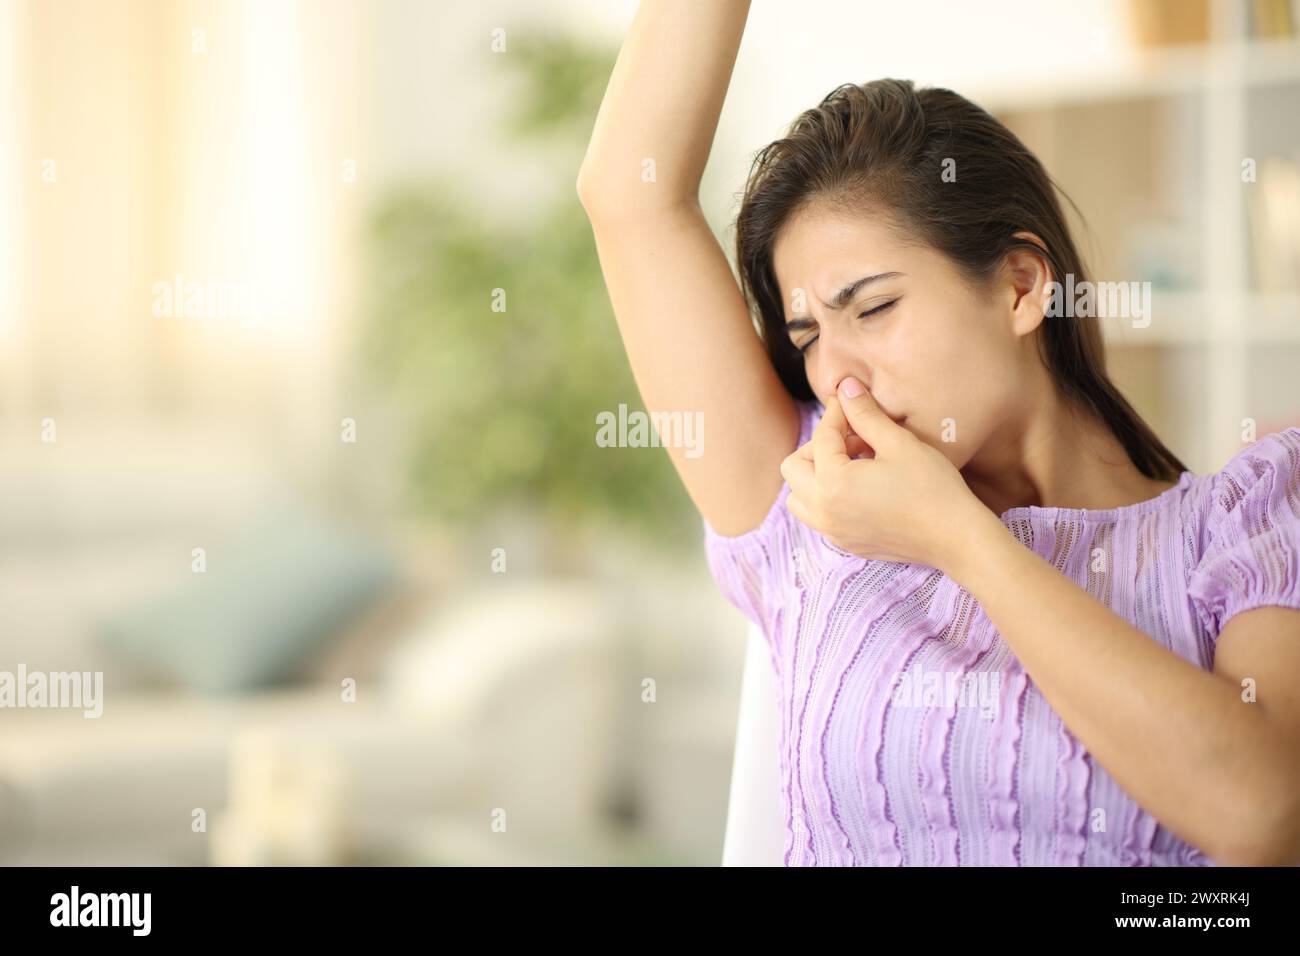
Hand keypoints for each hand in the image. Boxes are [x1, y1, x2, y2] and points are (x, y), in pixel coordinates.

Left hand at [780, 377, 995, 572]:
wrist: (956, 537)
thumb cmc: (932, 488)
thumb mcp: (898, 443)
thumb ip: (865, 415)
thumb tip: (845, 388)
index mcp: (833, 483)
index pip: (822, 437)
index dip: (837, 413)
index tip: (851, 400)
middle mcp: (823, 511)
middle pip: (794, 467)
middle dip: (818, 447)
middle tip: (853, 438)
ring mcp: (832, 532)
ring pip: (799, 497)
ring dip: (816, 475)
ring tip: (853, 463)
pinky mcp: (846, 544)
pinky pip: (819, 516)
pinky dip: (827, 497)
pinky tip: (862, 486)